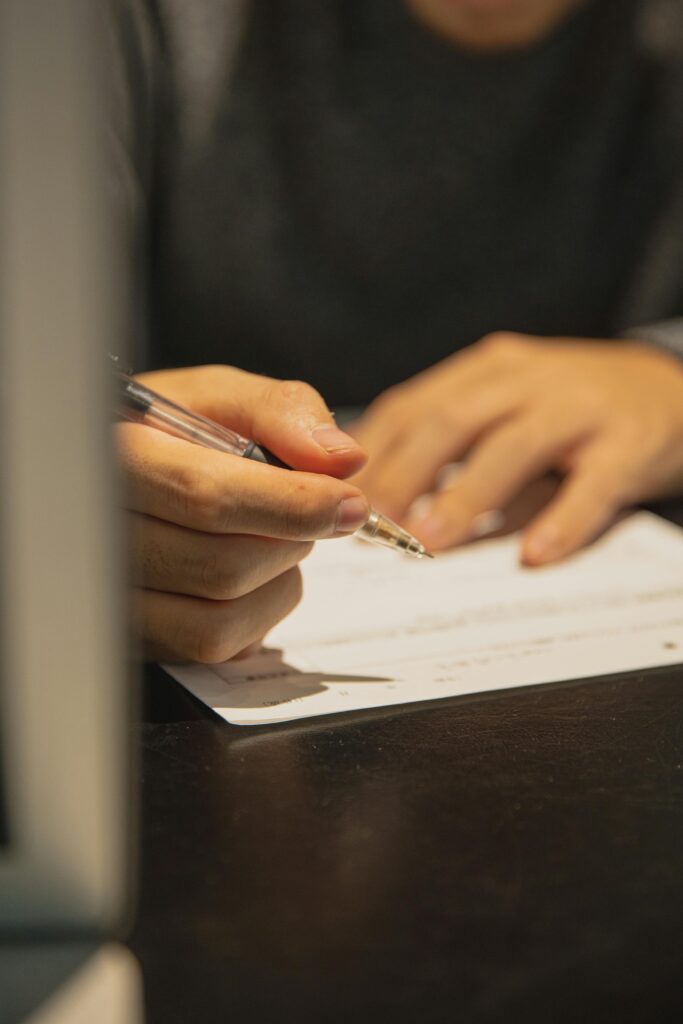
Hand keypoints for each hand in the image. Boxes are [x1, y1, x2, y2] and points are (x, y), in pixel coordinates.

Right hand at [120, 365, 367, 662]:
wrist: (116, 474)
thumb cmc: (166, 432)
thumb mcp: (214, 396)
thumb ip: (278, 412)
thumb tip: (342, 459)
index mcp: (115, 462)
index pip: (207, 499)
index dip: (292, 505)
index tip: (349, 503)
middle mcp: (102, 539)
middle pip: (224, 566)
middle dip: (290, 539)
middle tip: (299, 509)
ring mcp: (113, 599)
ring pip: (221, 621)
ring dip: (277, 580)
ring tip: (267, 536)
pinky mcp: (137, 639)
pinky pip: (217, 648)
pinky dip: (259, 613)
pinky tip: (248, 574)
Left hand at [352, 334, 682, 563]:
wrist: (669, 389)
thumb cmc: (567, 409)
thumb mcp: (503, 407)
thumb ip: (449, 445)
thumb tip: (375, 501)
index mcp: (483, 372)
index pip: (411, 407)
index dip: (369, 454)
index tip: (333, 496)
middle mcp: (524, 380)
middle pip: (450, 421)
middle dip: (401, 475)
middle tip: (367, 525)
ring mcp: (578, 406)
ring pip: (513, 447)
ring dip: (464, 497)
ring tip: (428, 542)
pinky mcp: (629, 441)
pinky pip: (593, 484)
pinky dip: (562, 521)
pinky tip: (534, 555)